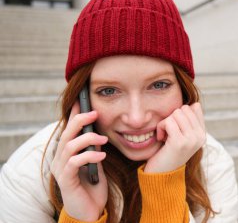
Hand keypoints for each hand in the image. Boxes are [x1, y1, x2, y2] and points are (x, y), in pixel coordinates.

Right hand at [50, 101, 107, 220]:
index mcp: (67, 153)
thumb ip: (93, 148)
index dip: (73, 114)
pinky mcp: (65, 180)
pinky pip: (74, 162)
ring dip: (88, 139)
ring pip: (69, 146)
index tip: (81, 100)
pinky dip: (89, 156)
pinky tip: (101, 156)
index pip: (68, 130)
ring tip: (103, 139)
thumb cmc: (93, 186)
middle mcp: (60, 159)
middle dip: (80, 120)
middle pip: (66, 134)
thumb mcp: (95, 162)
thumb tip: (97, 133)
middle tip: (94, 113)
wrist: (91, 210)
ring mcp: (61, 170)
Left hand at [144, 103, 205, 172]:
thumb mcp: (182, 135)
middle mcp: (200, 137)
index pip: (194, 108)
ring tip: (165, 135)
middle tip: (168, 132)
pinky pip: (169, 121)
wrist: (162, 175)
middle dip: (172, 117)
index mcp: (202, 134)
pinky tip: (161, 138)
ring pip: (176, 113)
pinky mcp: (180, 142)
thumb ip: (189, 121)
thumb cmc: (168, 152)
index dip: (180, 115)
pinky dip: (161, 127)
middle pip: (184, 109)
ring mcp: (191, 140)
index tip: (175, 129)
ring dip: (165, 122)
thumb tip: (195, 104)